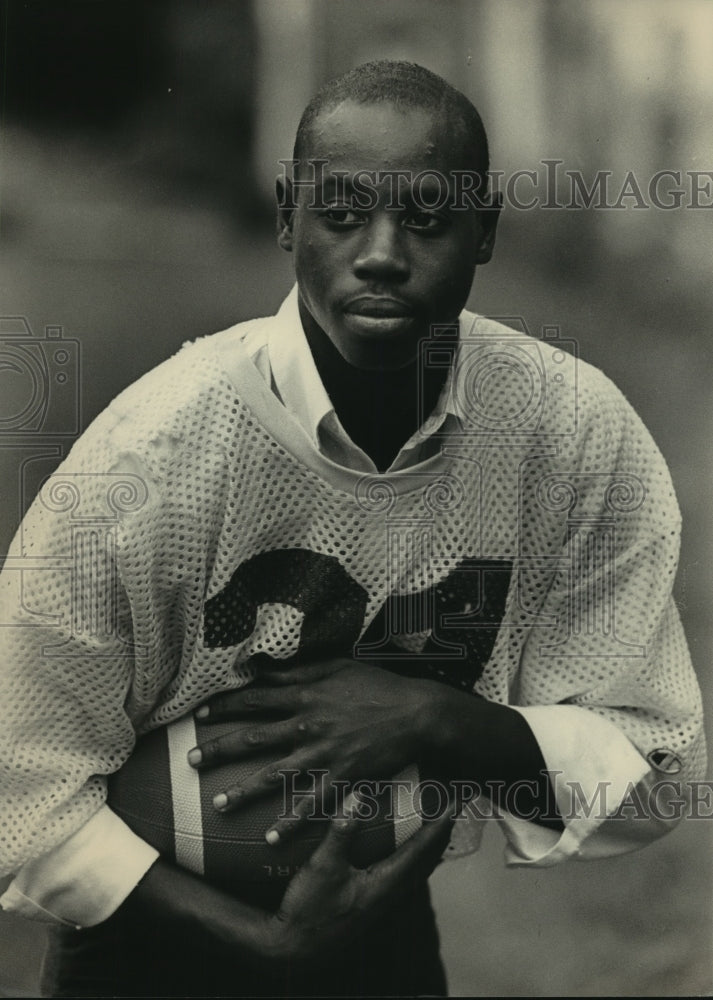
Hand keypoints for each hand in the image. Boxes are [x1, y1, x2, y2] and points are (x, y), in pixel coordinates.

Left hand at [189, 657, 440, 840]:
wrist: (417, 714)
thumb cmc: (379, 686)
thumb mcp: (340, 667)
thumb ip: (301, 669)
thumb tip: (266, 668)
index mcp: (306, 695)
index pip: (256, 699)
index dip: (226, 706)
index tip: (201, 714)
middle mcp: (308, 726)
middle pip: (254, 738)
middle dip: (219, 750)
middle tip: (191, 761)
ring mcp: (324, 755)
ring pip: (274, 776)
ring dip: (243, 791)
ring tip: (218, 805)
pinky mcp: (342, 778)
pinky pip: (310, 805)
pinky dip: (289, 824)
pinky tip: (269, 839)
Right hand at [264, 805, 453, 963]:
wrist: (294, 949)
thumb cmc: (309, 910)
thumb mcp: (322, 866)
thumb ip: (341, 831)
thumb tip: (357, 796)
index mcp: (385, 885)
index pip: (421, 850)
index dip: (438, 825)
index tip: (453, 804)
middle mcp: (390, 896)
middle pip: (426, 862)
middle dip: (440, 835)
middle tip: (451, 809)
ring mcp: (382, 904)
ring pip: (416, 872)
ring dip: (428, 848)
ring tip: (434, 828)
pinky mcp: (371, 906)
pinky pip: (403, 878)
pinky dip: (412, 860)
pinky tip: (404, 853)